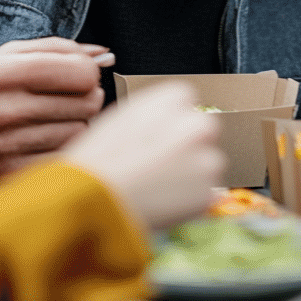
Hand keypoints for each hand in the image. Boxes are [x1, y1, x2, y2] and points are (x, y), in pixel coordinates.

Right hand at [0, 38, 111, 179]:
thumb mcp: (11, 55)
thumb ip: (59, 49)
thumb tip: (104, 56)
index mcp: (2, 74)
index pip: (80, 72)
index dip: (89, 71)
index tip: (79, 74)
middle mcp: (3, 110)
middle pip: (88, 102)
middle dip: (85, 96)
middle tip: (66, 97)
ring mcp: (7, 146)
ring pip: (81, 130)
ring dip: (75, 123)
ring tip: (51, 118)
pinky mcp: (13, 172)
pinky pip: (67, 155)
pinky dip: (64, 146)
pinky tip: (45, 138)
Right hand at [60, 81, 224, 229]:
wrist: (93, 199)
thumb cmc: (97, 160)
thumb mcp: (119, 118)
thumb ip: (150, 114)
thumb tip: (161, 123)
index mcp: (172, 99)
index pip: (186, 99)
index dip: (172, 118)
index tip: (161, 134)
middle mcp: (196, 125)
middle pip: (204, 129)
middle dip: (189, 144)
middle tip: (161, 162)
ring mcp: (206, 160)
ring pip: (208, 163)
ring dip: (191, 172)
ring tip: (156, 185)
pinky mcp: (207, 192)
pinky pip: (203, 193)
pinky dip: (189, 198)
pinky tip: (161, 201)